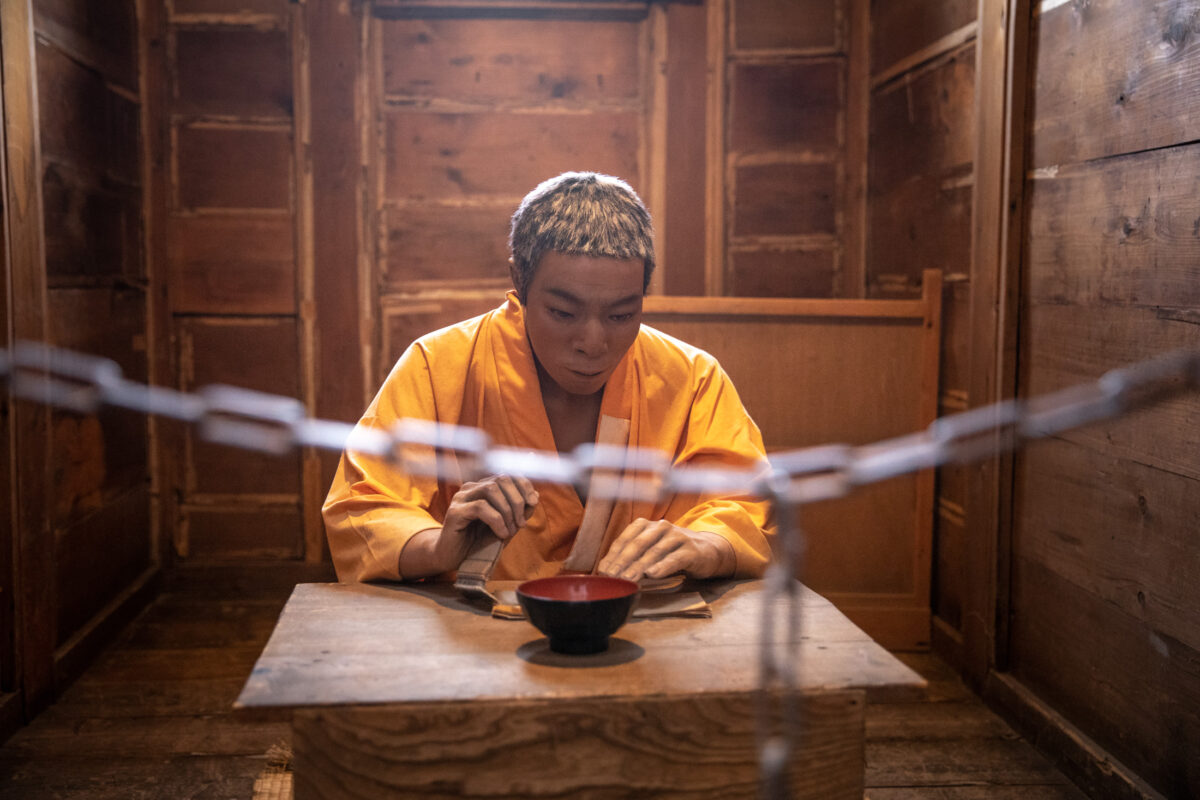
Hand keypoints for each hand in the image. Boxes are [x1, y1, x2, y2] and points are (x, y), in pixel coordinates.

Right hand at [444, 473, 537, 541]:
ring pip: (491, 489)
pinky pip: (480, 507)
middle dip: (517, 500)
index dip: (523, 485)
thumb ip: (520, 512)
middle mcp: (471, 488)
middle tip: (521, 523)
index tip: (533, 502)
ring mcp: (461, 498)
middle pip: (501, 479)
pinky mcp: (455, 511)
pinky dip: (497, 520)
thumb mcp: (506, 526)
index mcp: (483, 487)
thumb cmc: (478, 542)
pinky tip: (501, 533)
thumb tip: (535, 495)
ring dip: (507, 510)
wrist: (454, 559)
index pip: (507, 474)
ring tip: (511, 531)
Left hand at [596, 518, 733, 581]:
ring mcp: (677, 537)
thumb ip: (633, 557)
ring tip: (628, 578)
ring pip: (654, 552)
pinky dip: (663, 566)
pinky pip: (675, 558)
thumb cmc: (672, 552)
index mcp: (647, 525)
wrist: (707, 550)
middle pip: (637, 544)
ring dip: (639, 566)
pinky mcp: (691, 550)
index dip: (613, 555)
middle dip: (623, 562)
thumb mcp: (651, 549)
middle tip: (612, 577)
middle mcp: (661, 527)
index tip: (603, 571)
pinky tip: (653, 574)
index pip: (625, 539)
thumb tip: (607, 572)